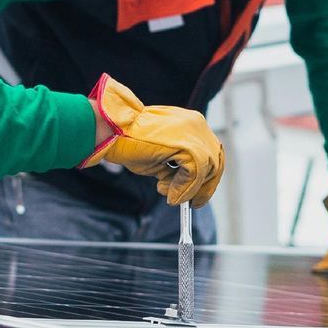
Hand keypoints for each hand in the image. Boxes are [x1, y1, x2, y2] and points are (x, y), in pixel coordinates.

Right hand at [84, 75, 224, 206]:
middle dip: (204, 187)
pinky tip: (168, 192)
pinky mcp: (188, 145)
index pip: (210, 153)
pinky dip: (184, 189)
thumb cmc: (130, 143)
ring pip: (206, 170)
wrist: (112, 131)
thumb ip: (178, 167)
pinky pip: (195, 174)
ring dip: (189, 189)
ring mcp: (194, 133)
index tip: (198, 194)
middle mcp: (197, 125)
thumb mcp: (161, 156)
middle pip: (215, 162)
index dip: (205, 177)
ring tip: (168, 195)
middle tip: (192, 204)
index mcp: (191, 123)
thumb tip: (188, 188)